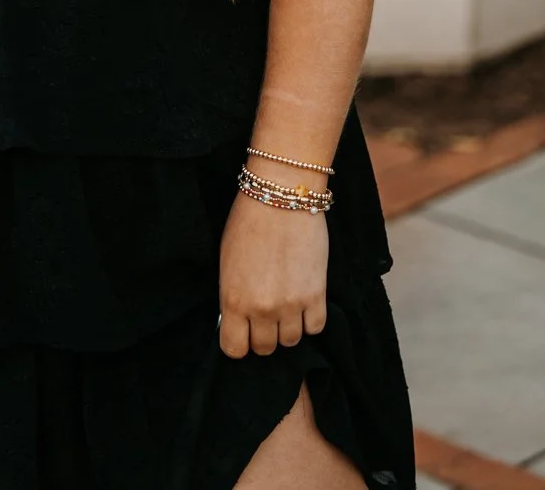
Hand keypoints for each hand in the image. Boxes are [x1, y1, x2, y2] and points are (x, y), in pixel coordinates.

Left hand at [217, 188, 328, 357]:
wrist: (282, 194)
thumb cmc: (248, 222)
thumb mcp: (227, 261)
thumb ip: (233, 296)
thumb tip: (237, 319)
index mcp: (233, 300)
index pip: (234, 349)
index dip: (238, 341)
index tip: (241, 330)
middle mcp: (262, 309)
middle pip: (264, 348)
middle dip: (262, 334)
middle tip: (264, 312)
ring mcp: (292, 305)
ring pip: (291, 341)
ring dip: (287, 326)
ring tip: (285, 302)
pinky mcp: (317, 295)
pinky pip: (315, 328)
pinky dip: (310, 319)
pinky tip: (304, 301)